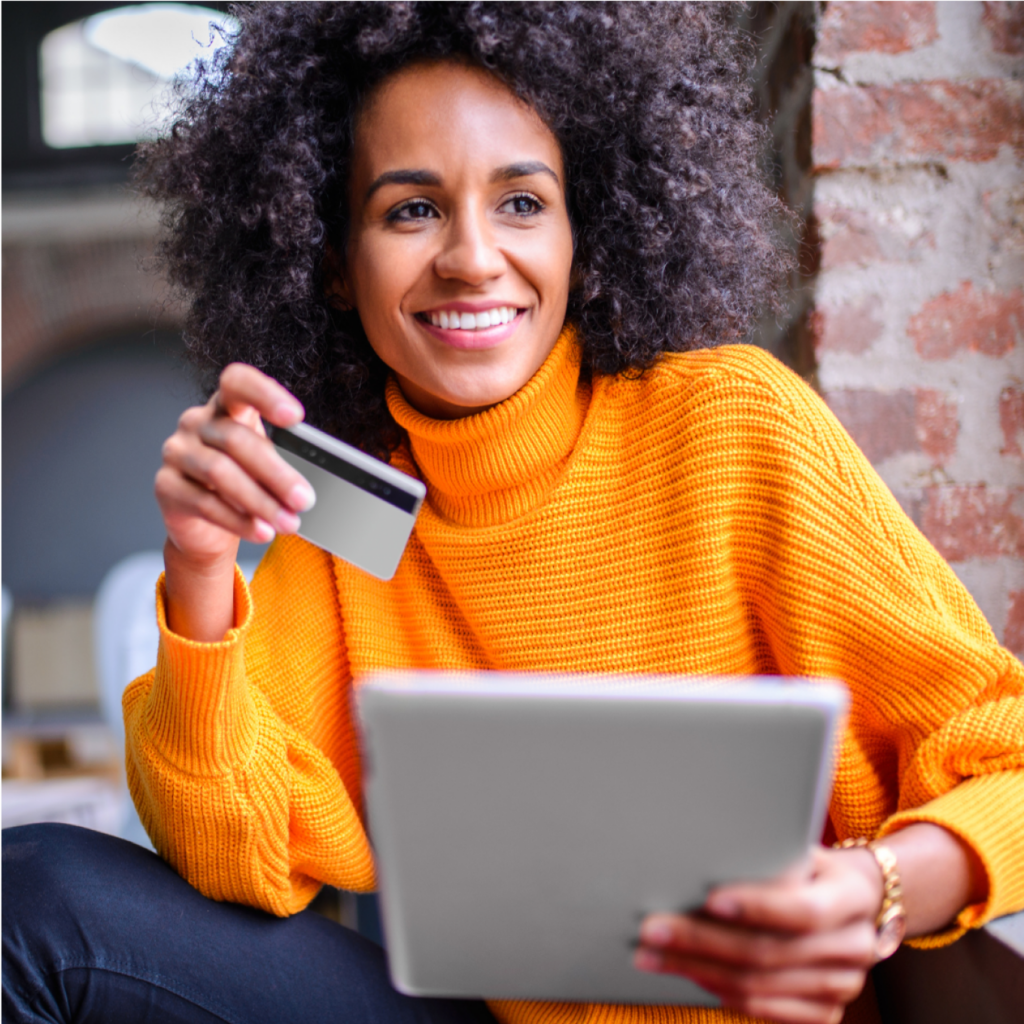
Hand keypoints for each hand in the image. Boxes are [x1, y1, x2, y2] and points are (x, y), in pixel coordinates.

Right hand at [156, 363, 314, 639]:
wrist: (208, 526)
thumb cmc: (245, 483)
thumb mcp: (267, 466)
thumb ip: (284, 460)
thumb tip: (312, 482)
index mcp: (225, 407)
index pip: (237, 382)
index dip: (264, 394)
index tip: (296, 417)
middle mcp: (196, 423)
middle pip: (236, 439)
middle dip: (277, 473)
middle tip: (305, 499)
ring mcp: (176, 452)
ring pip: (220, 472)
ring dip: (260, 501)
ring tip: (288, 522)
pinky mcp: (165, 486)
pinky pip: (204, 502)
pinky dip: (239, 520)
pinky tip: (262, 531)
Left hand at [634, 845, 882, 1023]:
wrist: (854, 899)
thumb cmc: (810, 864)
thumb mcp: (799, 848)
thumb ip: (767, 856)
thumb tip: (702, 855)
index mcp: (853, 896)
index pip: (805, 909)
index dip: (757, 906)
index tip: (708, 899)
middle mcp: (855, 946)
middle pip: (769, 952)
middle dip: (701, 941)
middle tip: (653, 929)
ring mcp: (844, 986)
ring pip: (758, 986)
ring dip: (696, 969)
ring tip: (653, 954)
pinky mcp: (825, 1012)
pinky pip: (763, 1010)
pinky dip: (719, 990)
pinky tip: (688, 972)